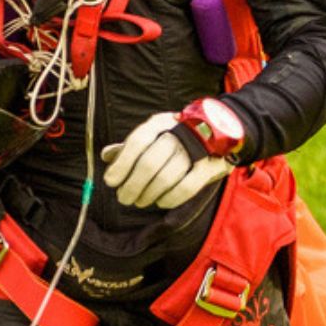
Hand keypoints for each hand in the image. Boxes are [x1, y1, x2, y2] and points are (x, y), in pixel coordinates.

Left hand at [102, 112, 233, 209]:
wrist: (219, 131)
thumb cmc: (176, 136)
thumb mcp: (153, 134)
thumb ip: (130, 146)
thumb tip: (106, 155)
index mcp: (160, 123)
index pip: (137, 142)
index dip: (121, 164)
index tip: (110, 181)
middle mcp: (177, 133)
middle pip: (149, 164)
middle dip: (132, 185)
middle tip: (123, 198)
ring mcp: (195, 150)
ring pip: (166, 178)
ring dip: (148, 194)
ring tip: (139, 201)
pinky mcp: (210, 166)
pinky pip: (186, 188)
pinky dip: (170, 198)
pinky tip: (160, 201)